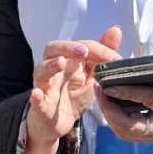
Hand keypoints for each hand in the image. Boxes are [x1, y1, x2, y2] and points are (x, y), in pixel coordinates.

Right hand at [25, 26, 121, 153]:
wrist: (58, 123)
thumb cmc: (73, 95)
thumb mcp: (92, 76)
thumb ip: (102, 54)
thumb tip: (115, 30)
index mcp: (67, 60)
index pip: (80, 47)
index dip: (99, 50)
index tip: (116, 59)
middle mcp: (53, 70)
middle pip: (53, 49)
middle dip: (68, 48)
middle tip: (84, 51)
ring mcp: (44, 87)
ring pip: (40, 71)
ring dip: (50, 66)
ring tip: (60, 64)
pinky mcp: (40, 107)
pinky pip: (35, 100)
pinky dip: (36, 97)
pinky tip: (37, 94)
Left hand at [96, 58, 152, 145]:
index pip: (149, 100)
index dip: (127, 92)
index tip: (108, 84)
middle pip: (130, 126)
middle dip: (110, 110)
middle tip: (99, 88)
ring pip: (127, 133)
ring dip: (110, 117)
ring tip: (101, 95)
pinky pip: (132, 133)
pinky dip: (117, 121)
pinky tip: (112, 104)